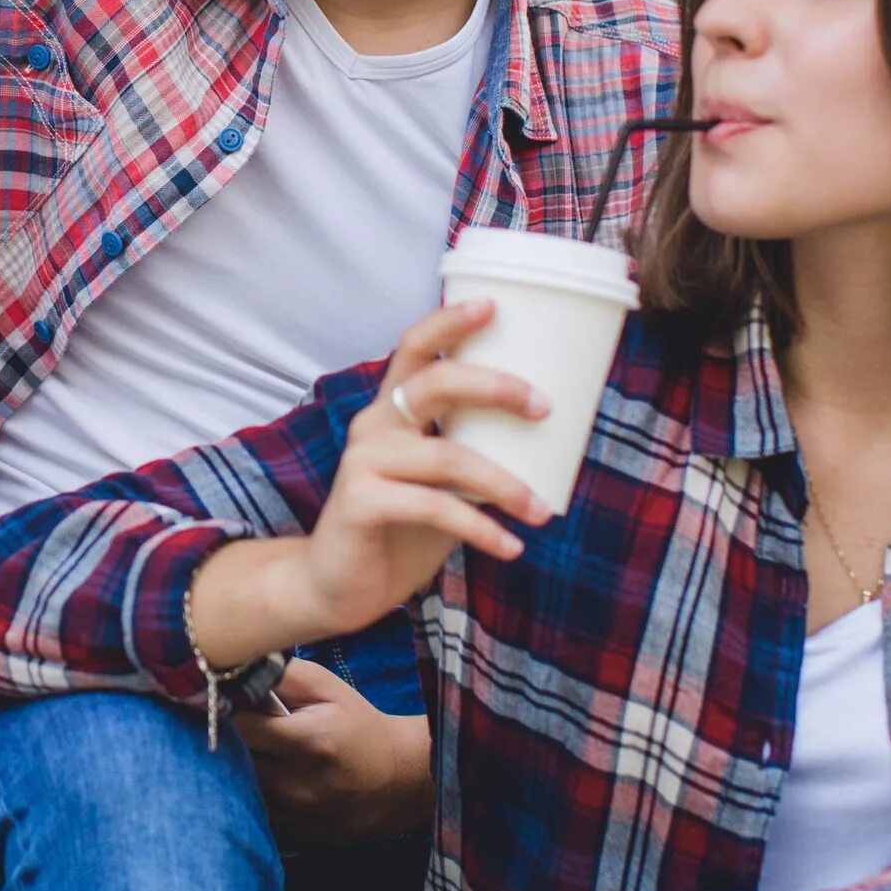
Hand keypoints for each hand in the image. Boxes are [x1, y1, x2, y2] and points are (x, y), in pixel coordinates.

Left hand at [236, 659, 432, 843]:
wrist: (400, 780)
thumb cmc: (360, 726)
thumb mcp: (330, 689)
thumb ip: (283, 675)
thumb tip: (239, 666)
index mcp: (308, 741)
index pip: (239, 726)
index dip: (227, 710)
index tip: (228, 701)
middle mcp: (298, 784)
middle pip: (234, 759)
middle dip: (231, 740)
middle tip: (241, 725)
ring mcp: (295, 815)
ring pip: (240, 789)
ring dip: (240, 769)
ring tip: (259, 752)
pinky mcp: (294, 835)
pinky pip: (255, 812)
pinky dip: (254, 795)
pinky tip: (270, 779)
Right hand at [286, 301, 552, 635]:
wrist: (337, 585)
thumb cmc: (400, 527)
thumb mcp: (441, 483)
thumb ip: (475, 455)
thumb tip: (553, 443)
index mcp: (393, 409)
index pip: (414, 347)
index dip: (449, 322)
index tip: (493, 305)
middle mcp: (375, 425)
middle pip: (434, 381)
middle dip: (495, 386)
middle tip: (545, 407)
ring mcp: (364, 462)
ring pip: (448, 456)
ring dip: (505, 483)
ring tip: (542, 510)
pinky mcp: (361, 503)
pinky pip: (435, 508)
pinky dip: (481, 529)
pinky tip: (511, 547)